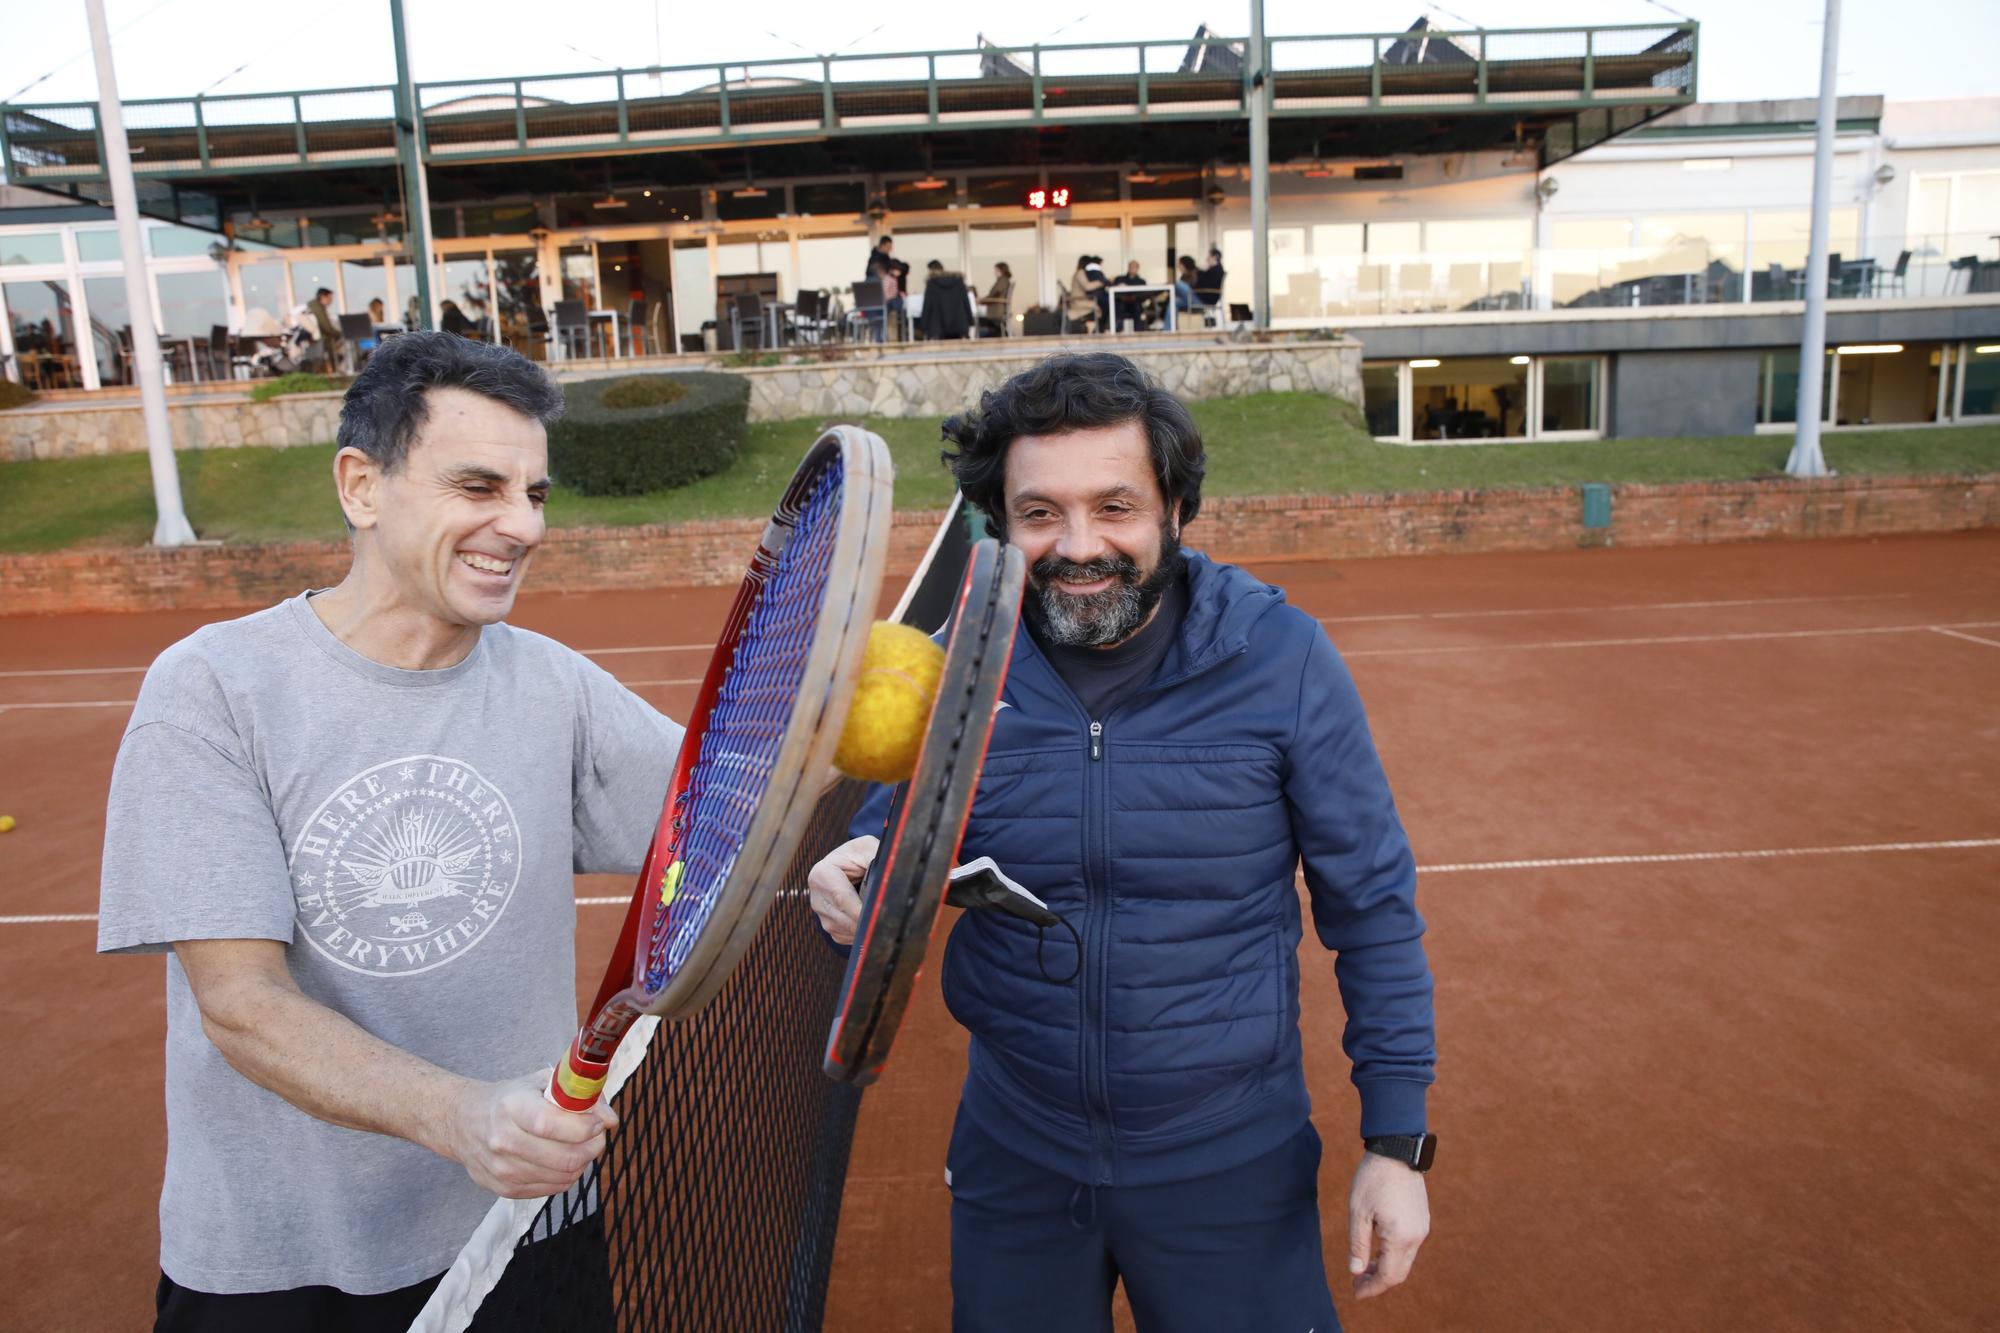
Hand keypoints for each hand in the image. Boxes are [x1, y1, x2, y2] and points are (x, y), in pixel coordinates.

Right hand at [446, 1070, 617, 1198]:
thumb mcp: (540, 1083)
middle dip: (593, 1146)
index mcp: (511, 1107)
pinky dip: (568, 1175)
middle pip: (565, 1157)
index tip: (598, 1120)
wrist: (463, 1123)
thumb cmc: (509, 1099)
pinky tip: (564, 1158)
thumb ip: (578, 1095)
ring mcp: (502, 1169)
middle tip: (597, 1134)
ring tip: (582, 1144)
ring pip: (564, 1176)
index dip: (585, 1126)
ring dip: (583, 1161)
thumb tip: (610, 1119)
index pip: (551, 1124)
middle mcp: (503, 1141)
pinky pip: (552, 1188)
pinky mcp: (505, 1189)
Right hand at [806, 835, 877, 944]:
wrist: (847, 864)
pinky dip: (860, 932)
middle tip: (888, 922)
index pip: (843, 899)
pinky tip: (869, 918)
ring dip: (865, 928)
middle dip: (867, 922)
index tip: (879, 915)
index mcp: (822, 874)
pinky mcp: (828, 926)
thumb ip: (876, 859)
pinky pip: (847, 937)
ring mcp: (820, 914)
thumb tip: (888, 875)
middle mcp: (816, 897)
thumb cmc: (858, 855)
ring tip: (880, 915)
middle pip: (845, 919)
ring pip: (846, 931)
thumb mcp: (867, 848)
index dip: (862, 910)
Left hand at [1348, 1150, 1429, 1299]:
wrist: (1397, 1149)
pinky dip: (1393, 1254)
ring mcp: (1422, 1227)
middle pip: (1400, 1272)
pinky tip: (1377, 1249)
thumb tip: (1356, 1270)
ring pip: (1405, 1260)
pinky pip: (1409, 1246)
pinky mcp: (1422, 1219)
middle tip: (1357, 1282)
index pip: (1389, 1275)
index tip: (1355, 1292)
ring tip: (1363, 1267)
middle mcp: (1417, 1236)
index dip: (1372, 1288)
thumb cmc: (1373, 1178)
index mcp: (1401, 1236)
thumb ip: (1358, 1244)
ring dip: (1385, 1267)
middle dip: (1378, 1281)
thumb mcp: (1358, 1212)